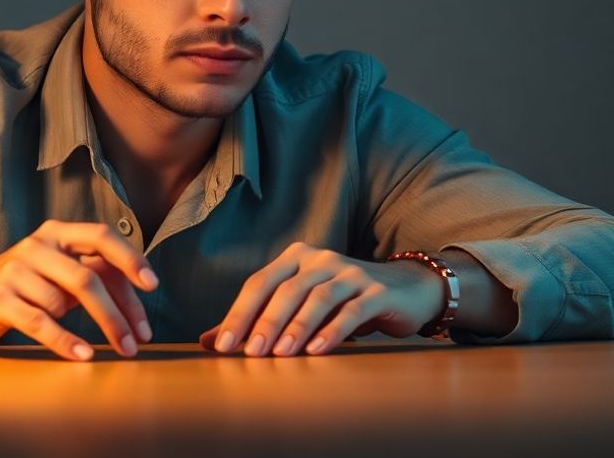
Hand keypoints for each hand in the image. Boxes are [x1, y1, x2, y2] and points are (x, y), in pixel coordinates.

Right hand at [0, 220, 159, 360]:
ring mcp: (14, 271)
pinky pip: (39, 322)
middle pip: (87, 278)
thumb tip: (141, 294)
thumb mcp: (60, 269)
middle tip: (136, 343)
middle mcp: (37, 246)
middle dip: (117, 314)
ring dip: (92, 330)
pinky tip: (83, 354)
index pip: (101, 236)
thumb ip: (96, 272)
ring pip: (64, 302)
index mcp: (57, 233)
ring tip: (104, 349)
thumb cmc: (27, 284)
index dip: (129, 258)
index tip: (153, 286)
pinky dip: (65, 341)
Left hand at [198, 242, 443, 355]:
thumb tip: (209, 342)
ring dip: (296, 327)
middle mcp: (321, 259)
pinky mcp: (377, 291)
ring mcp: (350, 272)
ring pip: (318, 297)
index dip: (239, 313)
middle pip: (286, 289)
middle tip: (250, 353)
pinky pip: (352, 310)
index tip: (222, 345)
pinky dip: (333, 330)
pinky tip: (318, 351)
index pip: (259, 283)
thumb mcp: (299, 307)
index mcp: (296, 258)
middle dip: (265, 321)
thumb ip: (257, 320)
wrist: (405, 291)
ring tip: (281, 354)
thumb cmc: (343, 301)